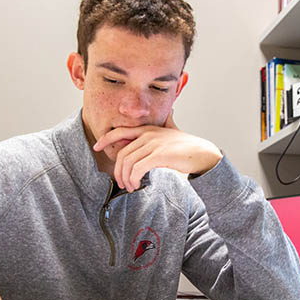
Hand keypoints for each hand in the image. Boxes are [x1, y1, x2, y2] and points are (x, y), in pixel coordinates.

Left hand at [93, 112, 222, 191]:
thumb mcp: (174, 130)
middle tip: (121, 183)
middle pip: (122, 153)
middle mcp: (148, 134)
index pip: (120, 131)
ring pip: (128, 163)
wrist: (203, 153)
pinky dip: (133, 179)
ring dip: (126, 178)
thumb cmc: (188, 145)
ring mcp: (153, 144)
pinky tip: (137, 185)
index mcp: (148, 129)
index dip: (105, 139)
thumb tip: (170, 112)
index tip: (96, 146)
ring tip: (130, 187)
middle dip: (118, 171)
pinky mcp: (159, 155)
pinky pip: (137, 168)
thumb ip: (168, 122)